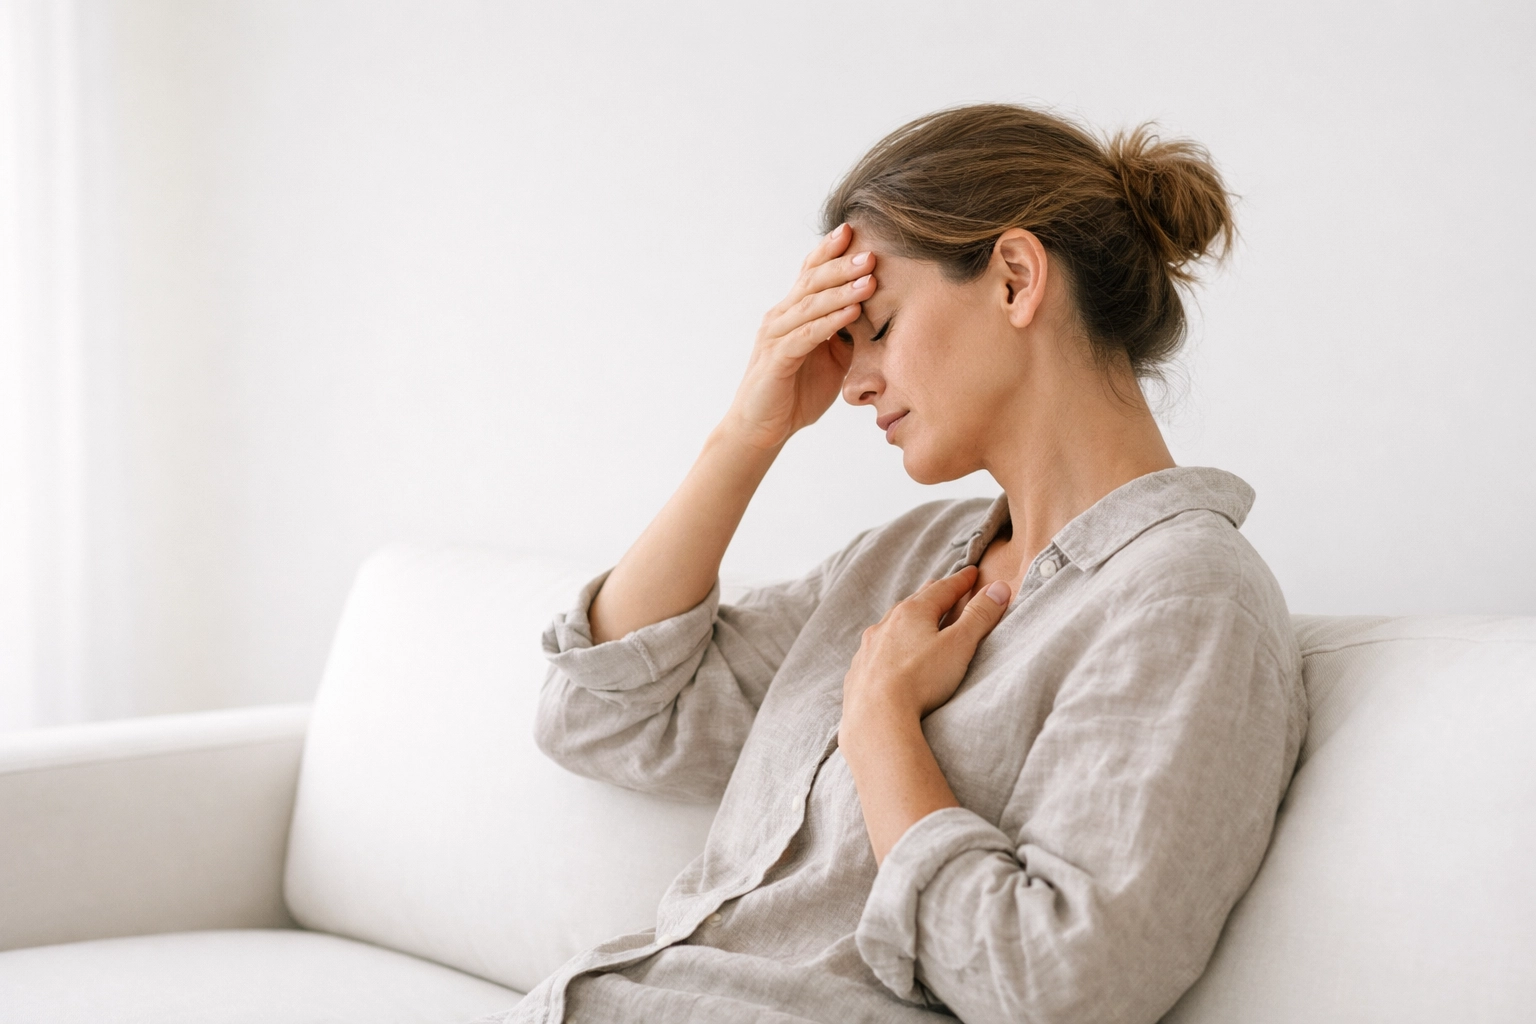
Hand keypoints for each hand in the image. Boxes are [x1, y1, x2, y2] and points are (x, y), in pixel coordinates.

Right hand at [721, 223, 875, 450]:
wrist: (762, 429)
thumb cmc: (796, 393)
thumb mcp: (831, 359)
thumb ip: (846, 335)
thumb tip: (876, 316)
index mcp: (792, 313)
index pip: (811, 273)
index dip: (830, 250)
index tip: (856, 229)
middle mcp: (780, 318)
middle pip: (811, 280)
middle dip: (842, 264)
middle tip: (872, 250)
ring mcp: (776, 336)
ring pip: (810, 304)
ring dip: (842, 289)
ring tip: (870, 277)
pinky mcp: (776, 360)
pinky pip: (806, 335)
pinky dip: (830, 321)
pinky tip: (852, 311)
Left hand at [841, 567, 1011, 728]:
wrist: (876, 718)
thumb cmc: (921, 680)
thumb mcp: (959, 646)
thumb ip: (979, 616)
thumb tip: (999, 589)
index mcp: (912, 612)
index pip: (943, 589)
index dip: (961, 581)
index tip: (971, 573)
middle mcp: (886, 624)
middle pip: (914, 602)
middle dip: (933, 595)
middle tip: (945, 589)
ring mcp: (869, 647)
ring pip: (891, 625)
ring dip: (907, 619)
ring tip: (916, 620)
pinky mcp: (859, 671)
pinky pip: (876, 650)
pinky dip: (888, 646)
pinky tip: (889, 655)